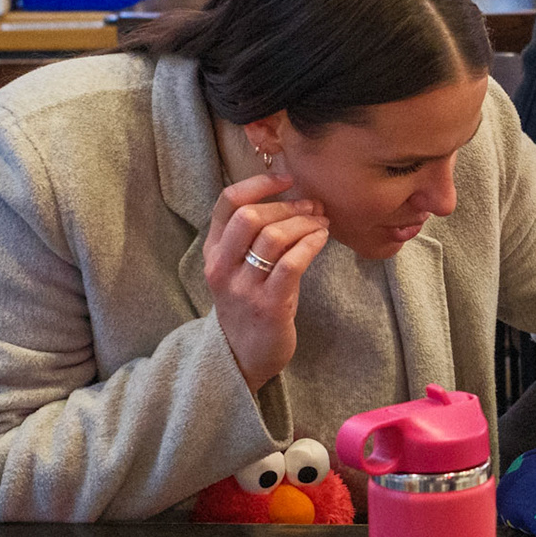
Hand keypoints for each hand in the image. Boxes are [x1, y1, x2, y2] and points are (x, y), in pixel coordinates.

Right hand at [201, 173, 330, 392]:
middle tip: (312, 205)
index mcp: (214, 252)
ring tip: (322, 221)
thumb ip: (254, 237)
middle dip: (286, 205)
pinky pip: (291, 263)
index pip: (227, 203)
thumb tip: (295, 199)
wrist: (245, 357)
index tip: (286, 179)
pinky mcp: (269, 305)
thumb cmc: (251, 306)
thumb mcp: (241, 269)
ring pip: (273, 237)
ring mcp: (244, 288)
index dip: (258, 184)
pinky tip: (322, 238)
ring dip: (304, 223)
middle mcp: (222, 267)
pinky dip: (310, 243)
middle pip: (249, 216)